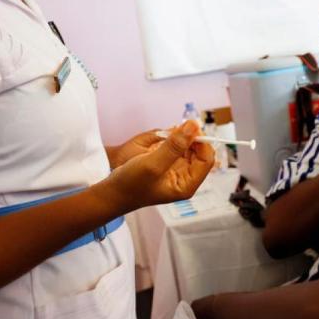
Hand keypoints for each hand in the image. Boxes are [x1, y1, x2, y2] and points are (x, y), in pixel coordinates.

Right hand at [96, 121, 214, 212]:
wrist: (111, 192)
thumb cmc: (131, 184)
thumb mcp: (153, 163)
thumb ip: (174, 145)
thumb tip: (193, 125)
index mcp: (186, 185)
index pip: (207, 159)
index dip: (202, 141)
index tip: (190, 127)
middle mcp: (184, 179)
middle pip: (200, 152)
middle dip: (191, 138)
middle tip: (178, 127)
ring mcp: (176, 172)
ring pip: (189, 148)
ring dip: (181, 137)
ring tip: (168, 134)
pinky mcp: (167, 165)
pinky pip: (177, 148)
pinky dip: (173, 140)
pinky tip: (163, 137)